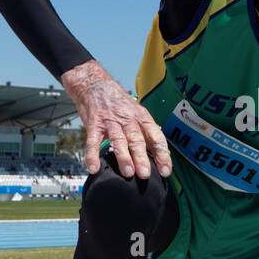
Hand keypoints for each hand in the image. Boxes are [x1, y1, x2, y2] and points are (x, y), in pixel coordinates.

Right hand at [61, 61, 170, 179]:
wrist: (95, 85)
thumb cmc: (118, 103)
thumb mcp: (136, 113)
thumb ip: (145, 132)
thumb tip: (159, 154)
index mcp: (141, 116)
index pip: (156, 136)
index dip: (162, 154)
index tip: (165, 170)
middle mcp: (127, 118)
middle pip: (137, 139)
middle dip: (142, 157)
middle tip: (145, 174)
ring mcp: (110, 120)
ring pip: (119, 140)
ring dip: (124, 157)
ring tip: (128, 172)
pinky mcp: (94, 123)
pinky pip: (93, 141)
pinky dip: (92, 155)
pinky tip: (94, 167)